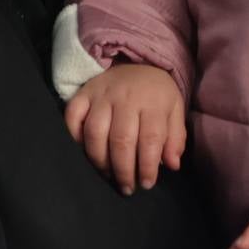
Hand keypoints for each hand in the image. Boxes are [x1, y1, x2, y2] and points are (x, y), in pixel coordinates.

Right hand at [64, 62, 185, 195]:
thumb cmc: (157, 94)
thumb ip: (175, 138)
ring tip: (108, 175)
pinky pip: (72, 117)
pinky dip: (74, 138)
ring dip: (100, 160)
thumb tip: (172, 165)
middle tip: (126, 187)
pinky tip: (84, 154)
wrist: (138, 62)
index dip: (147, 166)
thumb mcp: (174, 110)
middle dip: (123, 169)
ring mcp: (101, 95)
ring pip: (95, 132)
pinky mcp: (83, 94)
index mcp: (153, 102)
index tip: (147, 183)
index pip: (150, 139)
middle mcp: (125, 97)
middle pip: (121, 139)